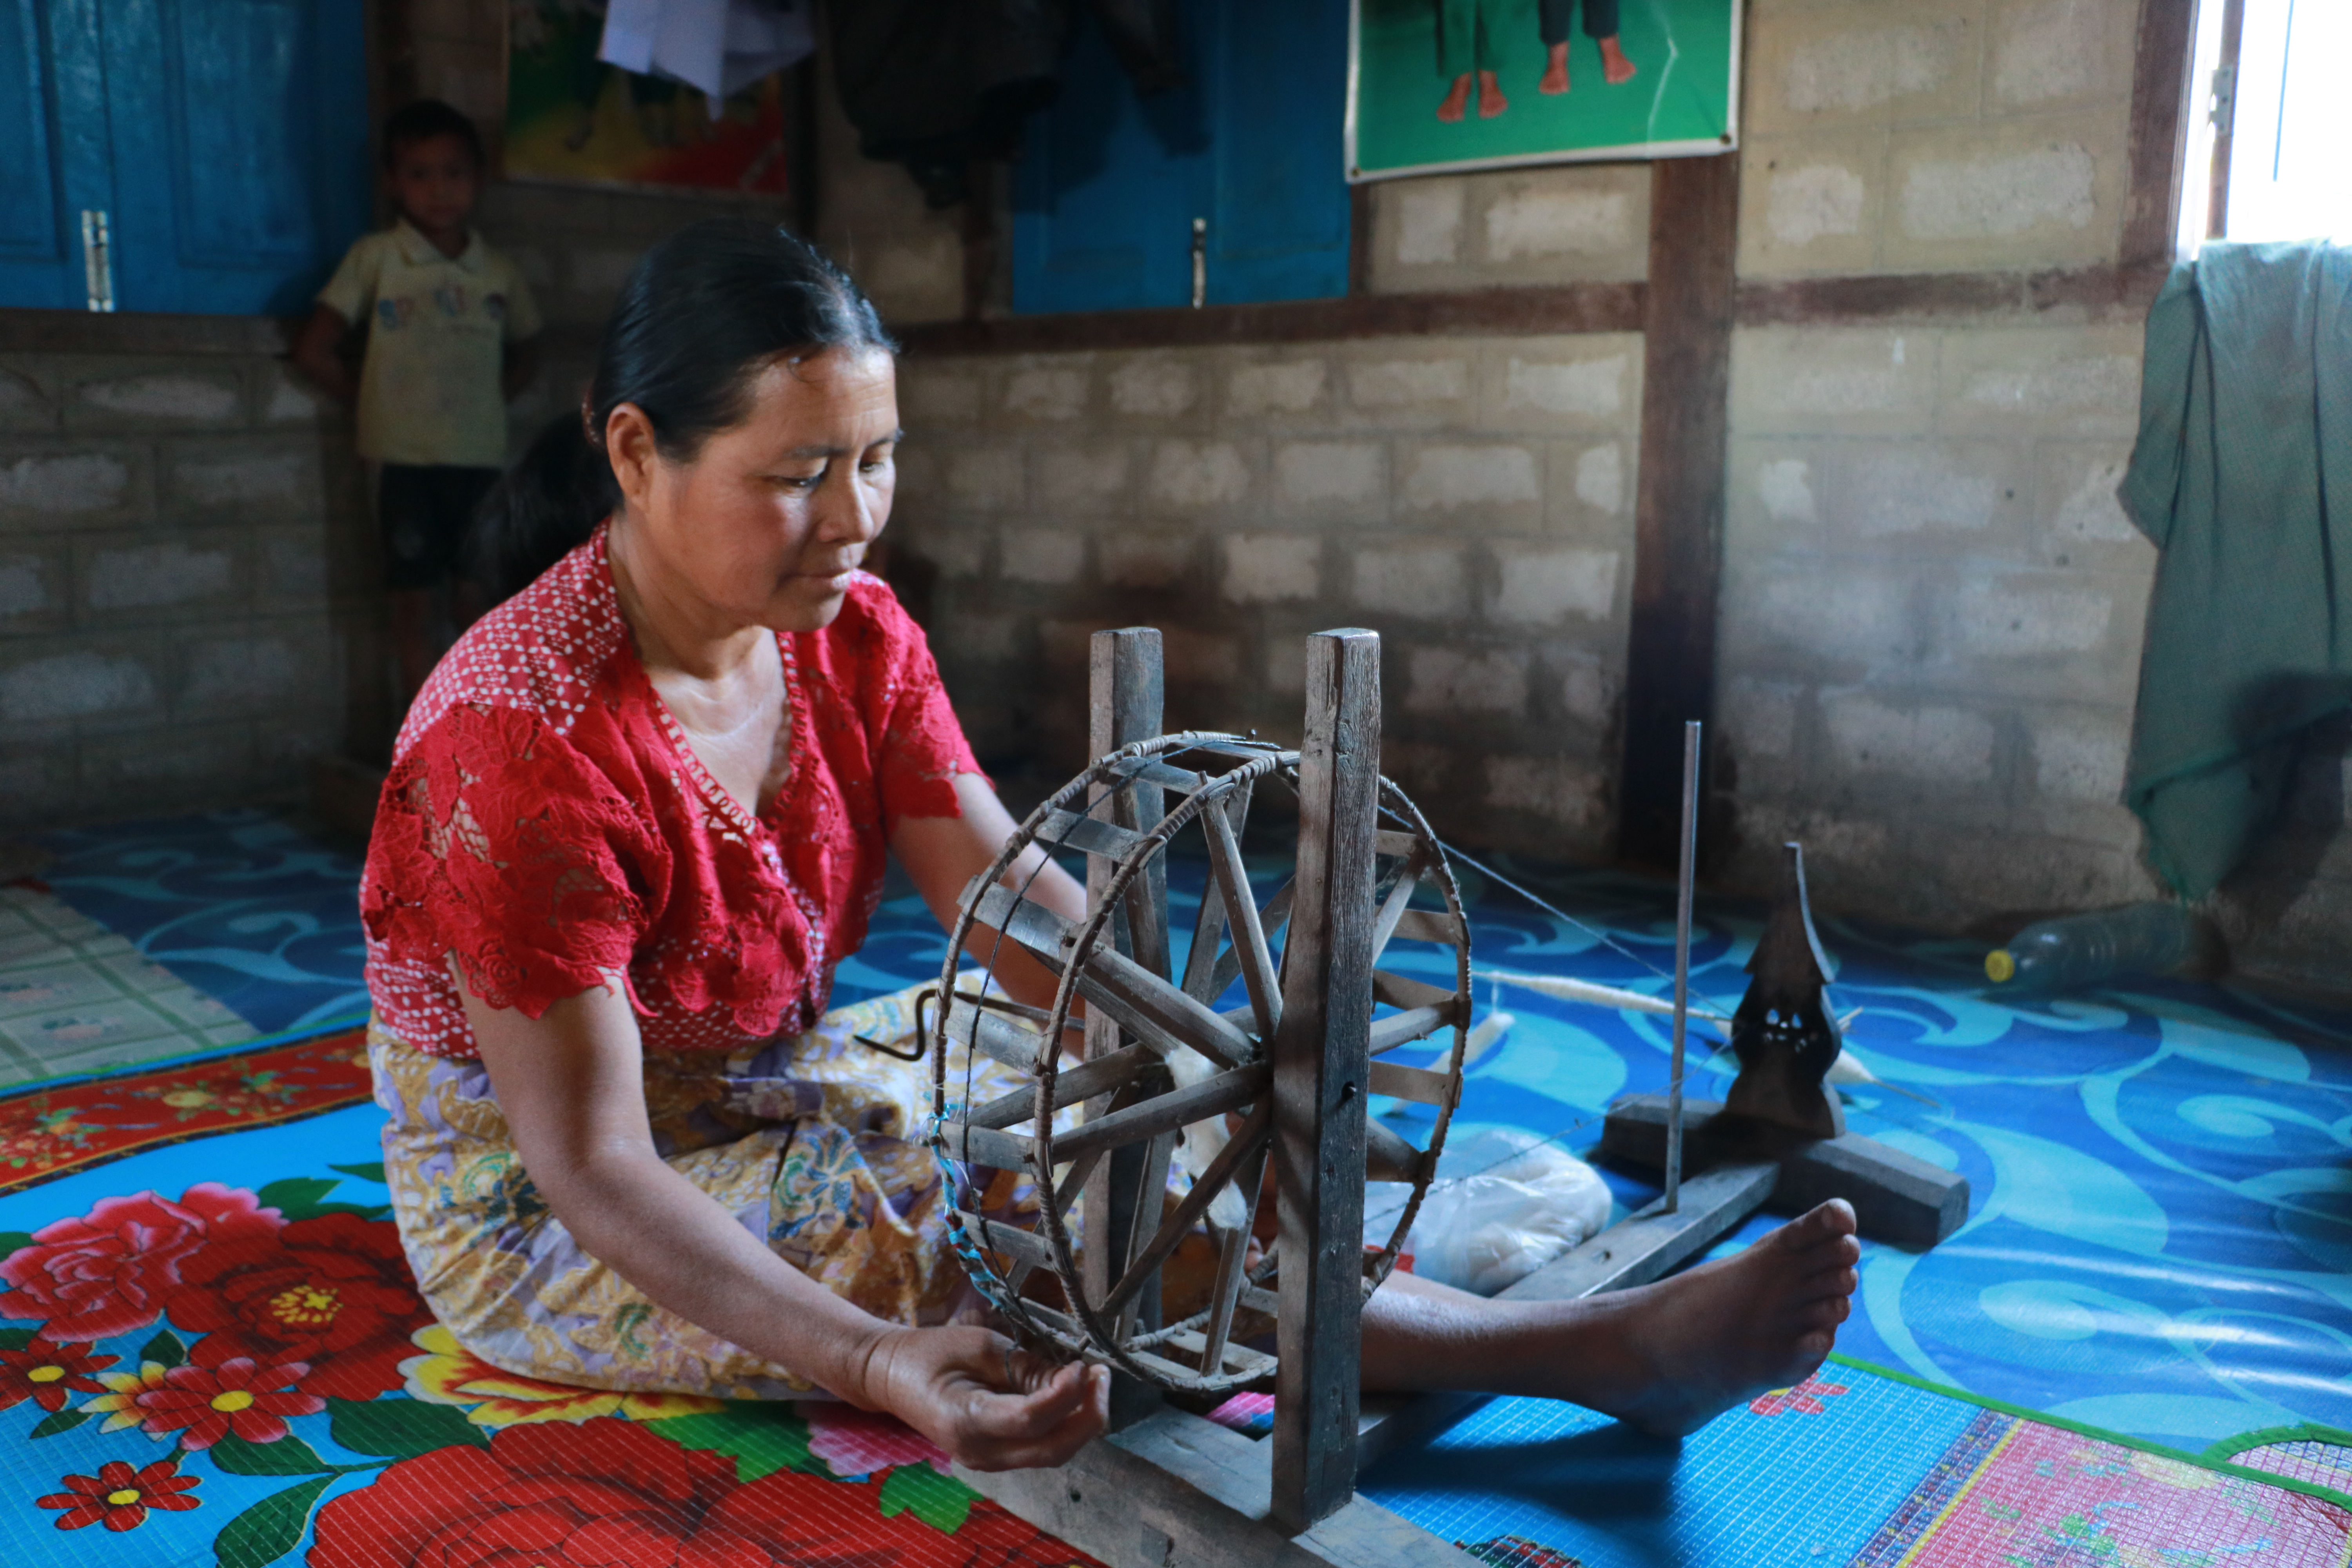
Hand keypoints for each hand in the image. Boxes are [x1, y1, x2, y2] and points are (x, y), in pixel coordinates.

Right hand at [860, 1324, 1108, 1471]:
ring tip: (1094, 1382)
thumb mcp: (980, 1345)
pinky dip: (1064, 1424)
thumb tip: (1073, 1376)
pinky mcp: (997, 1456)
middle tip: (1102, 1376)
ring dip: (1081, 1421)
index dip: (1065, 1394)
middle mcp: (980, 1453)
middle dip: (1088, 1415)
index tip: (1084, 1366)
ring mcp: (989, 1461)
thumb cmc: (930, 1353)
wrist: (892, 1377)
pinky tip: (1072, 1394)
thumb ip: (1026, 1366)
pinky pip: (1041, 1447)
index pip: (1030, 1420)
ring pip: (1052, 1453)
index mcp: (965, 1421)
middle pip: (1052, 1450)